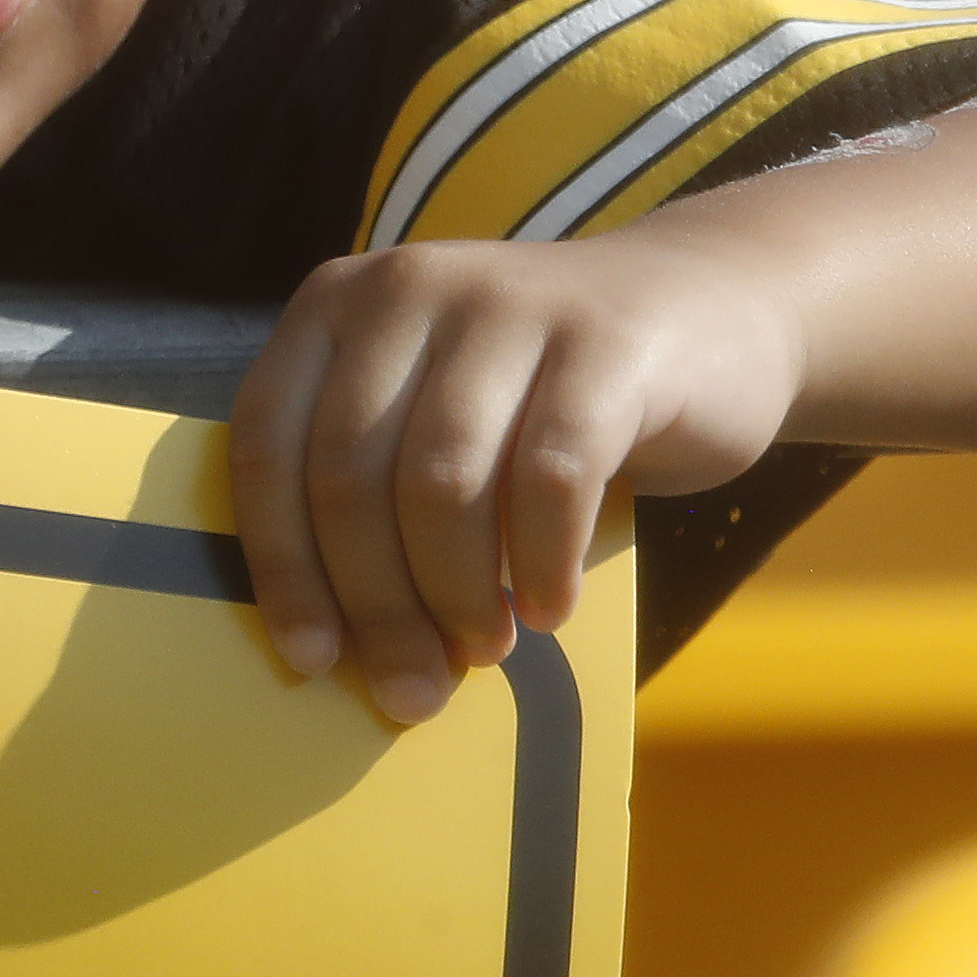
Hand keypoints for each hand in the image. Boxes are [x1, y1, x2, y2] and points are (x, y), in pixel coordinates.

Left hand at [226, 231, 801, 721]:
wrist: (707, 308)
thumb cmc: (542, 391)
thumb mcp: (431, 407)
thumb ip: (371, 487)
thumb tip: (336, 645)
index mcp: (336, 306)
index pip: (269, 447)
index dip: (283, 566)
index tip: (311, 659)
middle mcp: (408, 288)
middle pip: (352, 477)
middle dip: (377, 605)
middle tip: (412, 688)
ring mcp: (507, 304)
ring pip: (442, 483)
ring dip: (455, 592)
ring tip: (482, 646)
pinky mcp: (604, 342)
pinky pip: (551, 477)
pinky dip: (541, 561)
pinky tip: (547, 607)